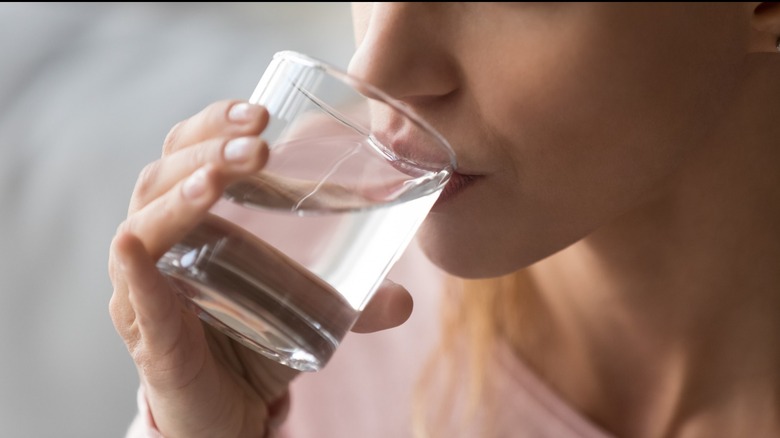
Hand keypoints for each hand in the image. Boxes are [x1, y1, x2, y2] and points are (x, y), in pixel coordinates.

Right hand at [108, 100, 413, 436]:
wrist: (228, 411)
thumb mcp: (307, 309)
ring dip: (180, 194)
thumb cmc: (254, 341)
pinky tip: (135, 247)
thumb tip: (405, 300)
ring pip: (144, 224)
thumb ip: (354, 300)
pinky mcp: (150, 336)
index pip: (189, 150)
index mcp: (194, 219)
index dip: (216, 124)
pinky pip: (135, 297)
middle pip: (164, 174)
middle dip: (208, 149)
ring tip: (219, 178)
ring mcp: (146, 289)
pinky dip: (135, 271)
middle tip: (257, 140)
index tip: (262, 112)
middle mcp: (161, 244)